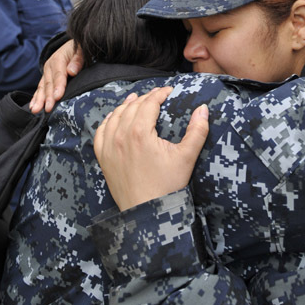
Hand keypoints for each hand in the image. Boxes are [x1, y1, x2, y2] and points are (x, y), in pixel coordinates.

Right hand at [29, 40, 83, 112]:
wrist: (71, 45)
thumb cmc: (78, 49)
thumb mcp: (81, 50)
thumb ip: (77, 60)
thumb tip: (71, 71)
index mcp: (58, 59)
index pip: (59, 75)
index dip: (58, 86)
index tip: (58, 97)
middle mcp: (49, 66)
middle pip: (49, 84)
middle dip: (48, 97)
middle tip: (48, 109)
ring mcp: (46, 73)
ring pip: (42, 87)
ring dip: (39, 100)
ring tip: (35, 110)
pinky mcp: (45, 78)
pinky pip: (40, 88)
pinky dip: (36, 98)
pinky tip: (33, 106)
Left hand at [93, 87, 208, 210]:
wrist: (147, 213)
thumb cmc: (167, 186)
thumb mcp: (186, 157)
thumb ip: (197, 131)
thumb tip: (203, 109)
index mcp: (139, 132)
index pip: (149, 103)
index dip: (160, 93)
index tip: (169, 91)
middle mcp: (120, 136)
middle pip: (132, 107)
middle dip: (146, 97)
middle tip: (157, 95)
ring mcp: (109, 147)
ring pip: (115, 116)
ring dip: (126, 105)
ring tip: (136, 99)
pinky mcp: (104, 158)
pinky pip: (101, 132)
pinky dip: (108, 120)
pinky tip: (114, 117)